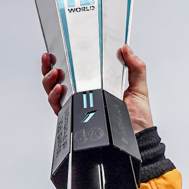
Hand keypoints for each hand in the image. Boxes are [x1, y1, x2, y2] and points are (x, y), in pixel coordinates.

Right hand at [39, 46, 154, 132]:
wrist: (137, 140)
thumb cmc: (138, 120)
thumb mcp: (139, 89)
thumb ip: (136, 68)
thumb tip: (128, 49)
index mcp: (99, 85)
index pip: (77, 69)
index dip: (65, 58)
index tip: (60, 48)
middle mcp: (86, 95)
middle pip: (60, 79)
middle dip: (49, 66)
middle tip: (50, 59)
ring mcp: (80, 107)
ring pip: (54, 92)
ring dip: (50, 80)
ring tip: (55, 73)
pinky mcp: (76, 119)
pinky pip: (58, 107)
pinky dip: (55, 97)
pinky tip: (59, 89)